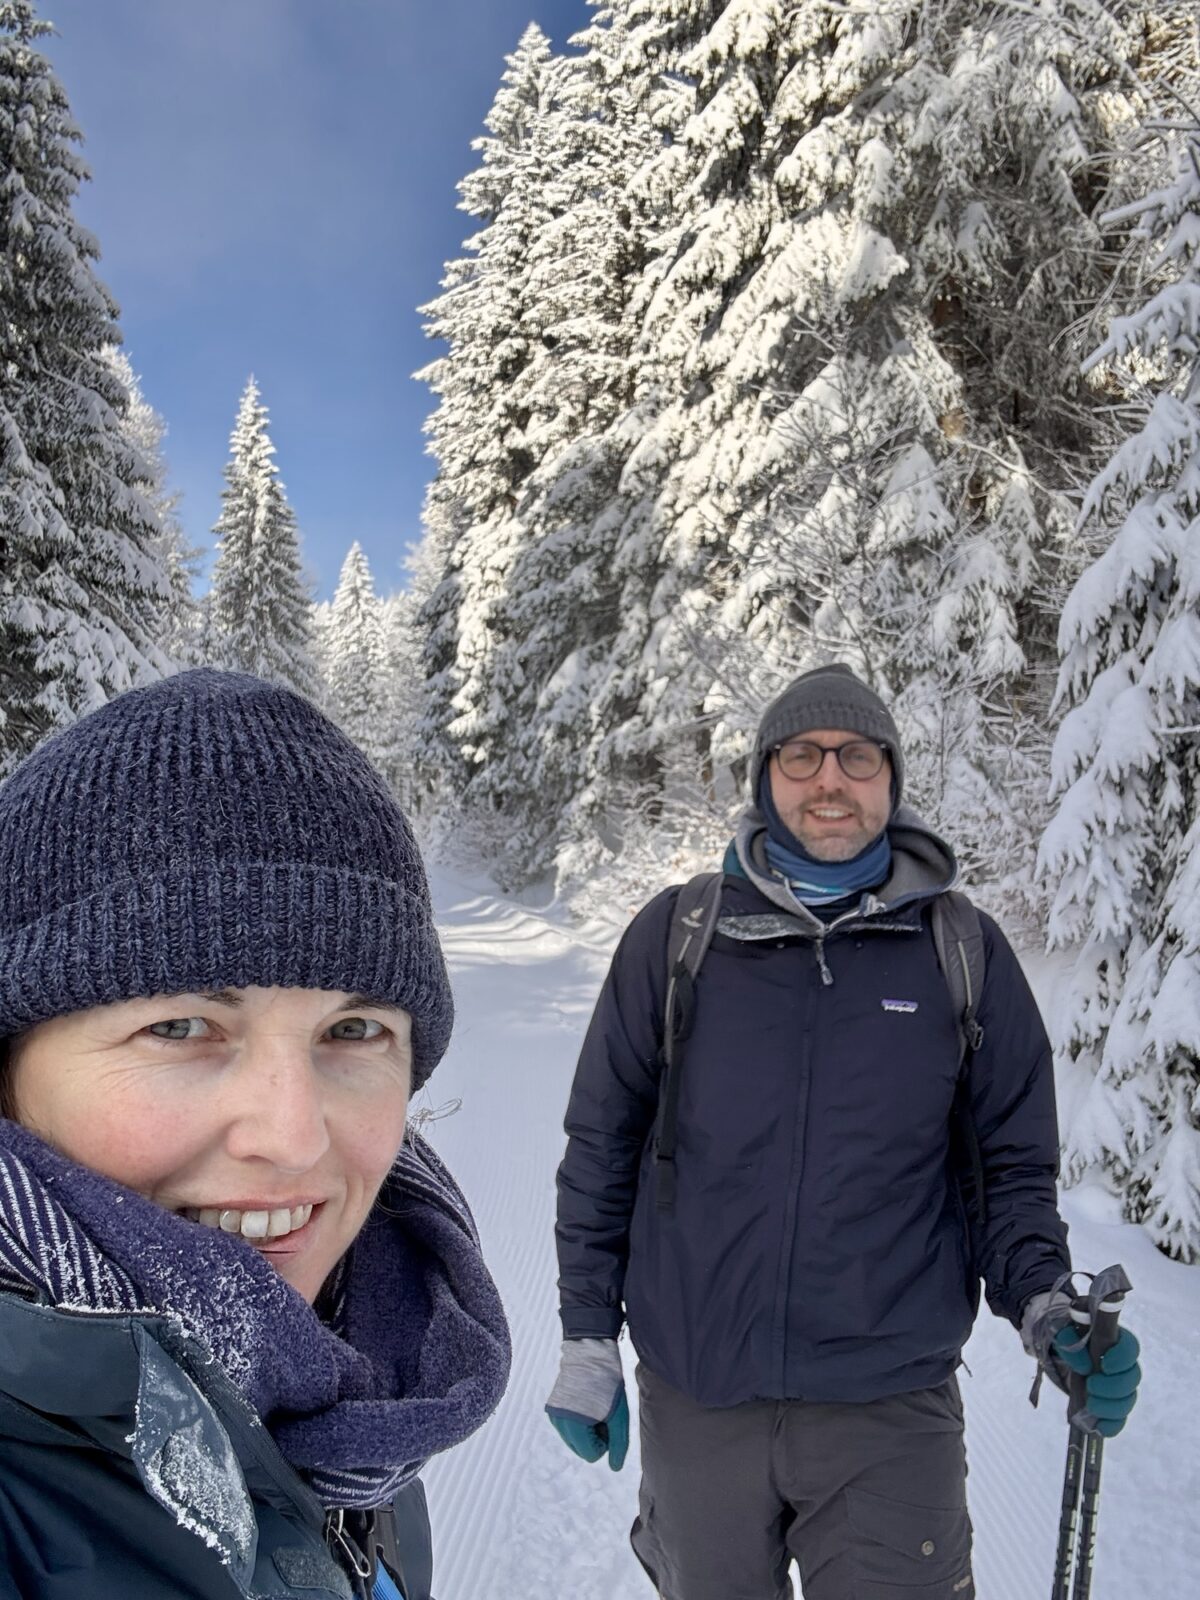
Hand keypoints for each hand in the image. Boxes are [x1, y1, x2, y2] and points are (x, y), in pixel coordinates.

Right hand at [545, 1337, 628, 1469]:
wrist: (590, 1351)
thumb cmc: (609, 1384)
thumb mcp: (619, 1416)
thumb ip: (618, 1445)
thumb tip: (615, 1468)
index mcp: (575, 1429)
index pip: (592, 1455)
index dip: (605, 1441)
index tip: (609, 1419)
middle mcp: (559, 1424)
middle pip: (582, 1449)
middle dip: (595, 1436)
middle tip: (604, 1411)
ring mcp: (554, 1415)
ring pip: (575, 1439)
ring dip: (588, 1429)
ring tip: (596, 1405)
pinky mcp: (553, 1406)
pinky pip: (568, 1426)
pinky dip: (579, 1420)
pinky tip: (587, 1401)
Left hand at [1052, 1323, 1140, 1437]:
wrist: (1066, 1356)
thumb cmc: (1069, 1340)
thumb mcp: (1064, 1334)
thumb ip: (1070, 1341)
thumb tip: (1084, 1366)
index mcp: (1116, 1341)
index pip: (1130, 1348)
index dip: (1122, 1359)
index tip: (1104, 1365)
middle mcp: (1125, 1365)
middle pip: (1132, 1379)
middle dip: (1112, 1387)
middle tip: (1091, 1385)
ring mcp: (1122, 1388)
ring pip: (1127, 1401)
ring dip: (1110, 1407)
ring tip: (1090, 1404)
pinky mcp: (1113, 1406)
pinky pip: (1120, 1420)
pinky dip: (1111, 1425)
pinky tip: (1099, 1426)